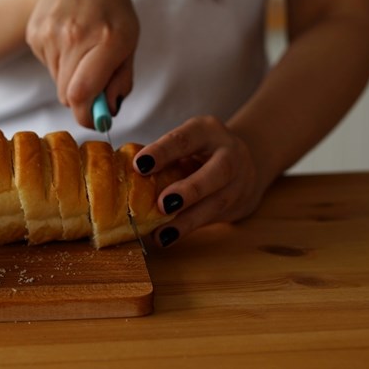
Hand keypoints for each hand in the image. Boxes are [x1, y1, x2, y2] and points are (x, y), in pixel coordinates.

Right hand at [26, 0, 138, 128]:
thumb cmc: (109, 11)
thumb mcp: (129, 42)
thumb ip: (121, 80)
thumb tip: (108, 112)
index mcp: (107, 40)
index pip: (83, 93)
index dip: (86, 115)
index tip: (93, 120)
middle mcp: (75, 37)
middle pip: (68, 94)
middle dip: (81, 99)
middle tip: (93, 85)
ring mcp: (50, 35)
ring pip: (58, 82)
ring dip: (70, 78)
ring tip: (81, 51)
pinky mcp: (35, 35)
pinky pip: (48, 67)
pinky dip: (59, 63)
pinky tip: (66, 41)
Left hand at [134, 116, 268, 246]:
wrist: (245, 164)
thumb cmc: (200, 152)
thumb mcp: (186, 143)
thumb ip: (163, 156)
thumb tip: (123, 175)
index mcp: (207, 131)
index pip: (185, 139)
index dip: (162, 151)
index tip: (139, 165)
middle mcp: (229, 154)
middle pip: (216, 172)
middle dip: (190, 189)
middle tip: (163, 204)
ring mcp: (238, 182)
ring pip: (216, 202)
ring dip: (187, 220)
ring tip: (162, 233)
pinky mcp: (238, 204)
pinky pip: (212, 218)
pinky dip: (188, 229)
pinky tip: (167, 237)